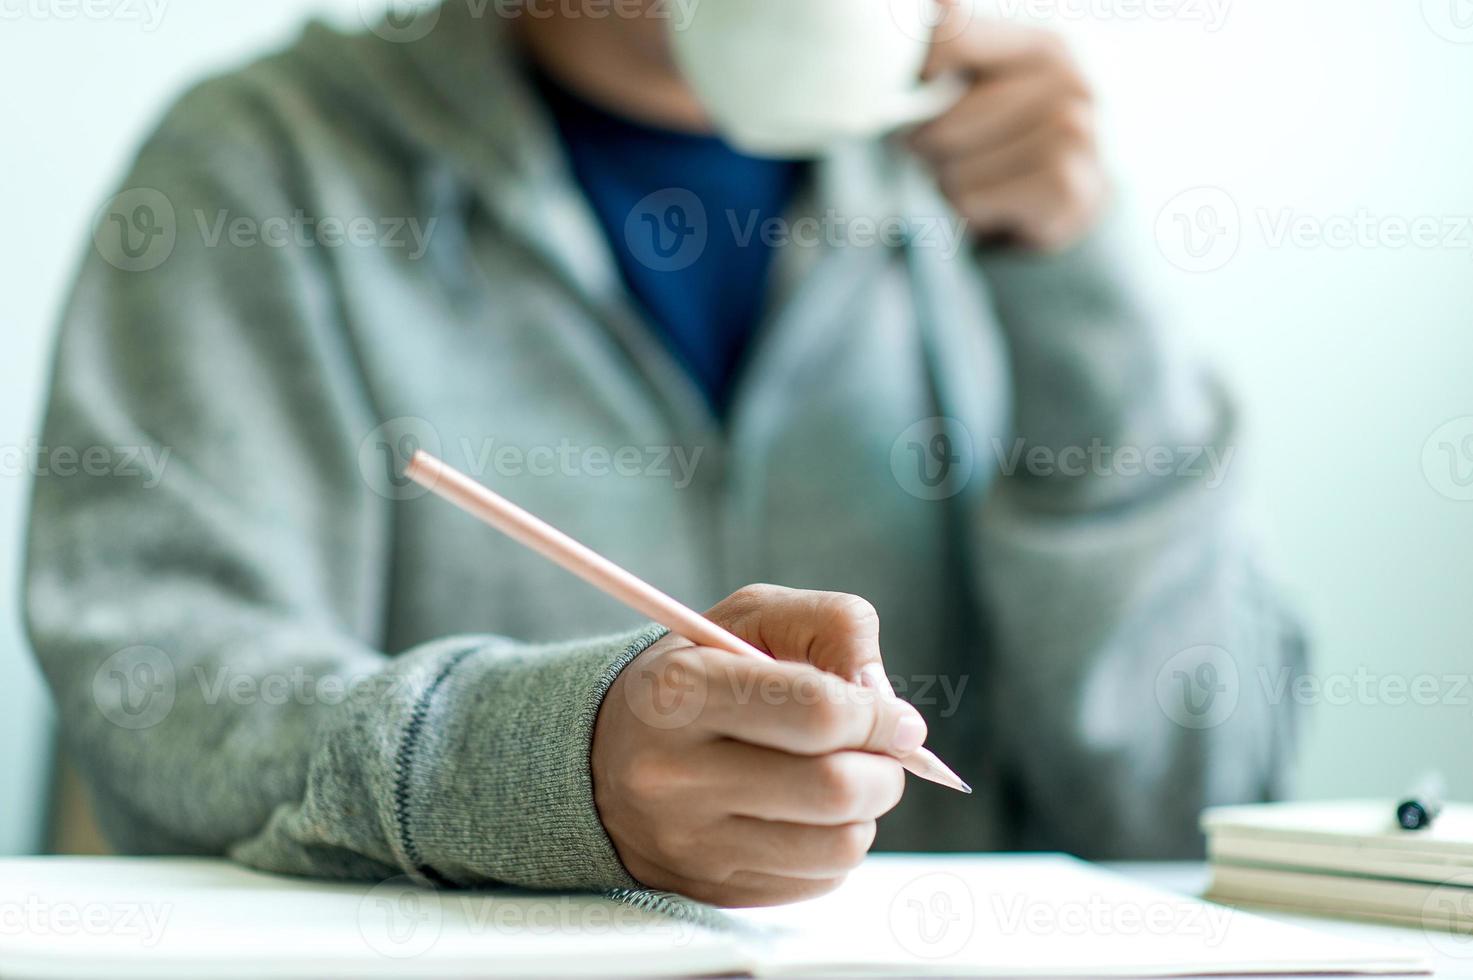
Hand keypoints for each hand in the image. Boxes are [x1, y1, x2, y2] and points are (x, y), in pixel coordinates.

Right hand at [591, 584, 927, 906]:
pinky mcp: (710, 891)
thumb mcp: (752, 616)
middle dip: (885, 768)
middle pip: (835, 789)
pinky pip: (818, 880)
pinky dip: (832, 845)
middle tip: (881, 751)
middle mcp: (675, 774)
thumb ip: (833, 627)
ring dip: (864, 811)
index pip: (817, 712)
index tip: (895, 716)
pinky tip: (801, 813)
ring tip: (838, 777)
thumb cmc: (698, 673)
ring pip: (839, 846)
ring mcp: (690, 843)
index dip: (878, 715)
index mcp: (682, 692)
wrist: (605, 753)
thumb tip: (890, 705)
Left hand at [910, 15, 1106, 251]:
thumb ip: (951, 48)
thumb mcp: (980, 86)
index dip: (916, 73)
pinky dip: (971, 208)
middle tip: (951, 150)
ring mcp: (1073, 132)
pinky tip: (999, 201)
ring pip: (954, 166)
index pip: (950, 35)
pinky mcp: (1066, 185)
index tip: (918, 92)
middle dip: (931, 144)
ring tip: (982, 175)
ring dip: (952, 180)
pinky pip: (972, 200)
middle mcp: (1068, 80)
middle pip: (942, 119)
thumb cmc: (1006, 138)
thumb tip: (927, 6)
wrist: (1068, 202)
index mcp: (1045, 45)